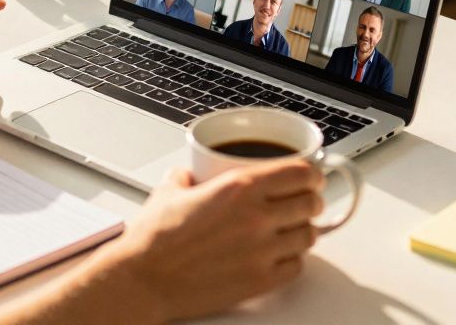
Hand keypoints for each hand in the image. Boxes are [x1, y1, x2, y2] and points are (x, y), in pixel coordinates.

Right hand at [95, 161, 323, 321]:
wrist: (144, 279)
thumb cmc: (153, 239)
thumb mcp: (169, 191)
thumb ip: (187, 176)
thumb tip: (189, 174)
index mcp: (239, 187)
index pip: (301, 173)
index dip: (311, 173)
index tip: (310, 176)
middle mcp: (256, 217)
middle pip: (311, 203)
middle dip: (310, 200)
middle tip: (302, 202)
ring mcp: (262, 251)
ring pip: (309, 236)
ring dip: (302, 230)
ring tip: (288, 230)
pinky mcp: (261, 281)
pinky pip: (296, 266)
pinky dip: (292, 259)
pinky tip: (277, 255)